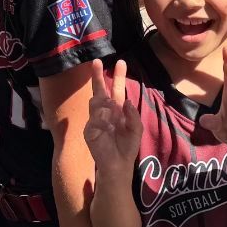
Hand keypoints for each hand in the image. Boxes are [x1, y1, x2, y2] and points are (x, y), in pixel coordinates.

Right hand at [85, 60, 140, 174]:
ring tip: (112, 110)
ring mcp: (96, 121)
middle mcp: (105, 112)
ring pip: (97, 103)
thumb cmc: (127, 147)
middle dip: (98, 76)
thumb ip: (132, 115)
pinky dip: (103, 122)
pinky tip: (109, 127)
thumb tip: (125, 100)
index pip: (116, 89)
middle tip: (97, 61)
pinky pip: (95, 120)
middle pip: (100, 90)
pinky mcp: (89, 131)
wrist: (118, 165)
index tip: (120, 62)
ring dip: (104, 103)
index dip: (118, 76)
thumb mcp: (136, 129)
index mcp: (117, 110)